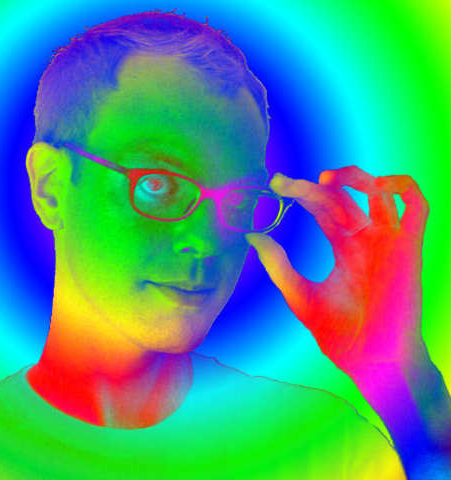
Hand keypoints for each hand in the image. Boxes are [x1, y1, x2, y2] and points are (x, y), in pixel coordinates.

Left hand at [246, 166, 428, 374]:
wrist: (372, 364)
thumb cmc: (340, 335)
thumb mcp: (300, 294)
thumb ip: (278, 264)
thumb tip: (252, 236)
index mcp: (343, 248)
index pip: (322, 208)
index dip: (300, 192)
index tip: (275, 185)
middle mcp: (365, 240)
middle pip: (341, 198)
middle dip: (311, 186)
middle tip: (281, 183)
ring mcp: (387, 241)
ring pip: (378, 192)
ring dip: (354, 177)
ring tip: (323, 180)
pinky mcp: (409, 247)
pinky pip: (417, 207)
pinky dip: (403, 187)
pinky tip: (376, 185)